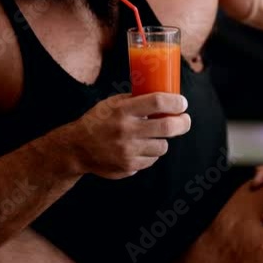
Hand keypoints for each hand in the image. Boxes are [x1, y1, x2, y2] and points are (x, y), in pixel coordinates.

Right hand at [59, 93, 190, 178]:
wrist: (77, 148)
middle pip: (167, 127)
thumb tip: (163, 96)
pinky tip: (139, 148)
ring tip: (153, 136)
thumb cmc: (98, 121)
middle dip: (183, 123)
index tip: (182, 103)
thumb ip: (135, 100)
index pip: (157, 102)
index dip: (175, 102)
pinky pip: (152, 160)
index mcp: (122, 110)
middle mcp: (126, 130)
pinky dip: (150, 153)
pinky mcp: (128, 166)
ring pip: (162, 146)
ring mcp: (128, 150)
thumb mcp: (112, 103)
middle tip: (185, 120)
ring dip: (162, 140)